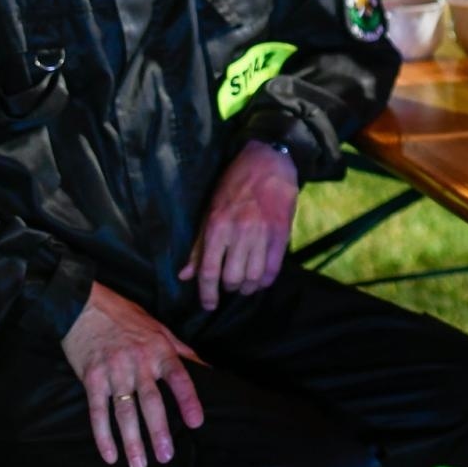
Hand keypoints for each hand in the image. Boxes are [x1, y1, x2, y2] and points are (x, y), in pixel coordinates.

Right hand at [61, 282, 204, 466]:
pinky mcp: (91, 378)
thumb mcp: (159, 328)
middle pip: (151, 402)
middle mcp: (139, 362)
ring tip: (140, 464)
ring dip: (132, 441)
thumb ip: (181, 350)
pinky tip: (110, 454)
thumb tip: (207, 367)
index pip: (180, 378)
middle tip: (166, 456)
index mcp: (159, 349)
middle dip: (159, 432)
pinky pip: (97, 412)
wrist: (85, 306)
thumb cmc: (126, 317)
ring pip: (125, 413)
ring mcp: (114, 371)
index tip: (196, 422)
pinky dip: (103, 435)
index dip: (188, 401)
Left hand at [180, 141, 298, 309]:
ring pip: (254, 276)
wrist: (268, 161)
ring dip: (249, 287)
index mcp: (217, 226)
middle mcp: (240, 232)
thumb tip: (185, 275)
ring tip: (246, 286)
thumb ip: (200, 245)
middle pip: (232, 277)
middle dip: (230, 288)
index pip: (209, 271)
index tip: (208, 305)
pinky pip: (274, 267)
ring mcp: (263, 233)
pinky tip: (262, 280)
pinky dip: (267, 280)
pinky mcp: (282, 232)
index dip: (207, 294)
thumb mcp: (210, 210)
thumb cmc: (234, 184)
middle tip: (230, 287)